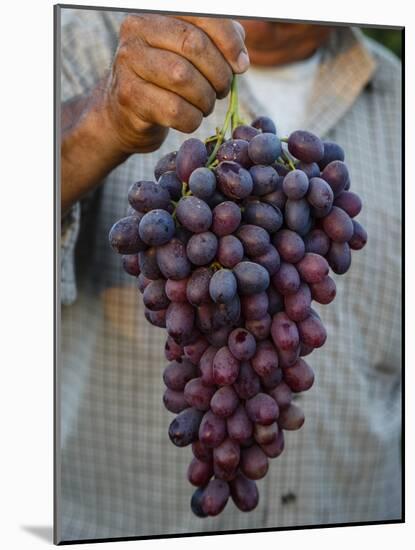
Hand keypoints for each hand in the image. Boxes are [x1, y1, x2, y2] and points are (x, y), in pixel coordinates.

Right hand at [103, 14, 249, 153]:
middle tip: (222, 90)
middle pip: (194, 46)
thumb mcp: (188, 55)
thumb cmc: (164, 81)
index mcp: (156, 12)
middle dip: (219, 73)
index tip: (240, 65)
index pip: (202, 15)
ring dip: (206, 99)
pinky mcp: (129, 97)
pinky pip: (175, 110)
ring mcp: (128, 64)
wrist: (124, 114)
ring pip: (184, 78)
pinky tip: (190, 118)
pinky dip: (192, 119)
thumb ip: (217, 44)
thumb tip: (240, 59)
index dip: (228, 41)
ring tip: (205, 105)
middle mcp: (137, 32)